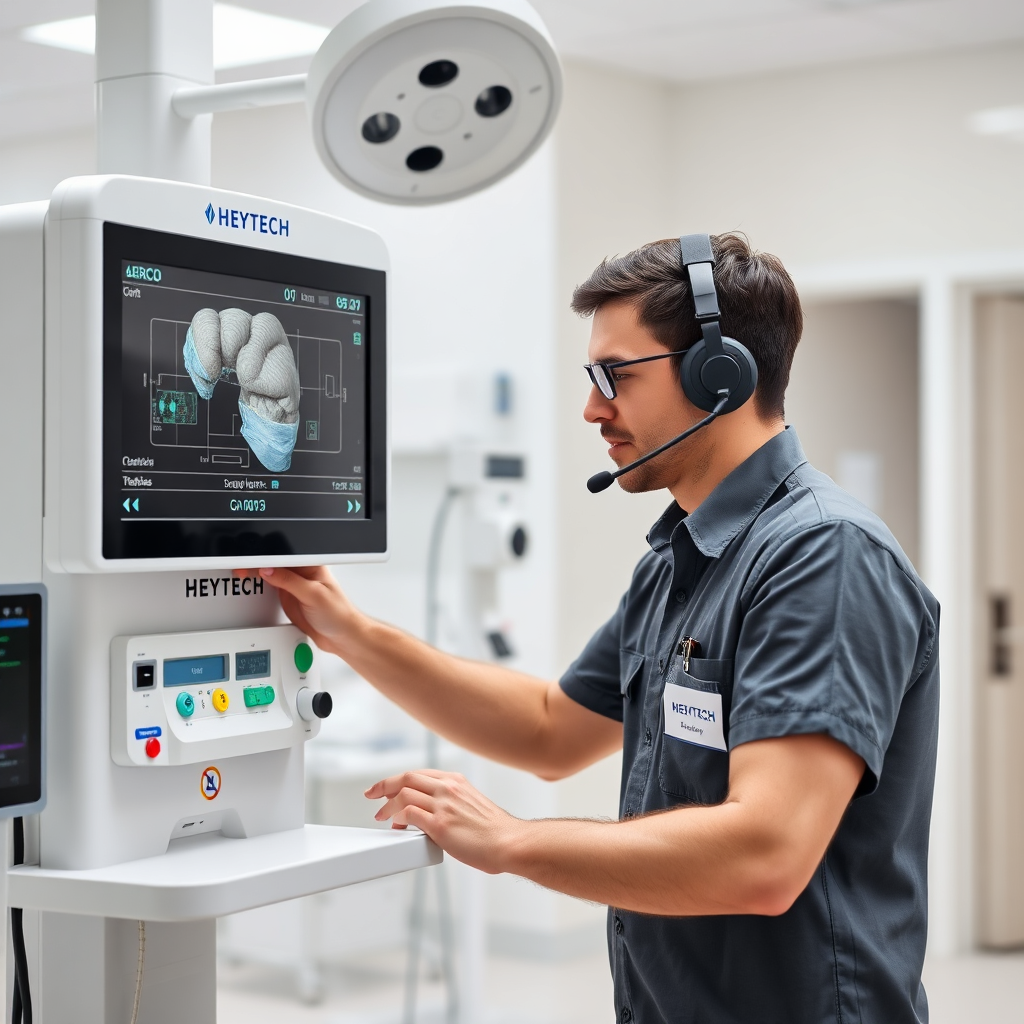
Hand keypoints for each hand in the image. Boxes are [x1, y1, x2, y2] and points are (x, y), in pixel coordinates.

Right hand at [236, 566, 357, 655]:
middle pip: (274, 562)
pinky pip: (270, 588)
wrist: (341, 637)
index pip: (285, 555)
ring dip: (256, 573)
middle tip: (241, 566)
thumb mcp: (313, 594)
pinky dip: (259, 586)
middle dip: (257, 563)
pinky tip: (252, 583)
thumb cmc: (338, 614)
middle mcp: (302, 573)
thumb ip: (290, 581)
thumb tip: (268, 570)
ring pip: (270, 574)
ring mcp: (294, 586)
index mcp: (312, 565)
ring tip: (241, 572)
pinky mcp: (288, 598)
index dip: (267, 556)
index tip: (252, 560)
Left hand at [365, 769, 523, 873]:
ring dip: (387, 807)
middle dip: (384, 786)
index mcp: (456, 781)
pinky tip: (397, 828)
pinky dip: (397, 819)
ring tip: (383, 817)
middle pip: (406, 778)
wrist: (509, 842)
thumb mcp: (472, 804)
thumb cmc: (494, 831)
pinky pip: (409, 814)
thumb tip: (430, 814)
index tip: (384, 787)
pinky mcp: (439, 825)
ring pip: (403, 795)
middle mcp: (448, 788)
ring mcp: (443, 805)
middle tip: (372, 795)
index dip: (396, 779)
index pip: (418, 773)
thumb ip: (451, 803)